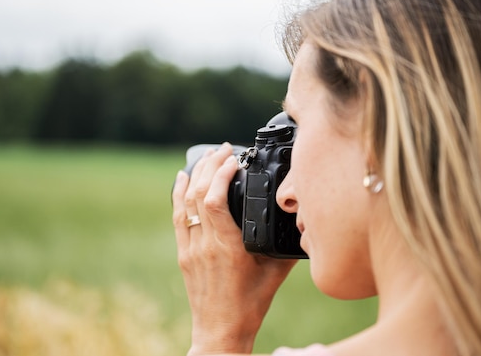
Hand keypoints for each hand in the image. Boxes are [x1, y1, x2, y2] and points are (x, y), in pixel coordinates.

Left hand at [172, 142, 296, 355]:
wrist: (221, 331)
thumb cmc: (250, 304)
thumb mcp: (276, 273)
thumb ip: (286, 245)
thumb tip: (302, 221)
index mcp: (227, 247)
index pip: (212, 200)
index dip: (219, 173)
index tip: (234, 159)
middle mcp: (204, 245)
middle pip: (197, 194)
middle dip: (209, 165)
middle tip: (224, 149)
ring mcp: (190, 249)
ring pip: (184, 203)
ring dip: (195, 175)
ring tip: (208, 156)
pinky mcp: (184, 254)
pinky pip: (178, 217)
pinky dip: (179, 194)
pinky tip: (182, 178)